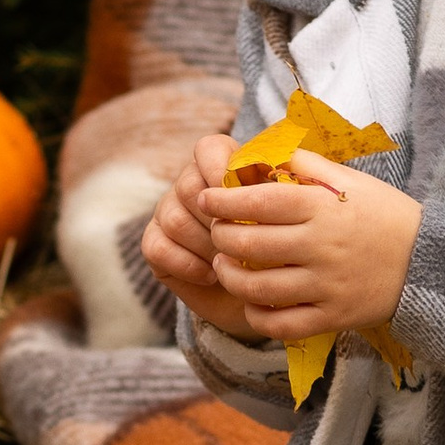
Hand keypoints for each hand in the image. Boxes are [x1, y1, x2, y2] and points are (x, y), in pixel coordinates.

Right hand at [141, 134, 269, 344]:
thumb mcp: (288, 221)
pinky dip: (186, 264)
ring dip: (205, 245)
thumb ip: (281, 192)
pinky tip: (210, 275)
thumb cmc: (278, 252)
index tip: (240, 197)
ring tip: (230, 262)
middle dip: (217, 219)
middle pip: (189, 186)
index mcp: (222, 168)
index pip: (209, 148)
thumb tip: (287, 170)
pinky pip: (157, 246)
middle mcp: (191, 186)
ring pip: (174, 217)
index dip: (220, 168)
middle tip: (243, 241)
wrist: (260, 296)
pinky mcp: (156, 244)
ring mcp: (169, 213)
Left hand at [207, 156, 421, 344]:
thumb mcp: (350, 180)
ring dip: (230, 277)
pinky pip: (280, 324)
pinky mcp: (333, 317)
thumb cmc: (383, 215)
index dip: (224, 200)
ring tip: (223, 266)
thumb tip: (260, 152)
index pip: (259, 201)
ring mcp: (327, 286)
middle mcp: (322, 246)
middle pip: (249, 245)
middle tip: (216, 232)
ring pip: (257, 288)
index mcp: (324, 207)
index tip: (205, 198)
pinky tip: (251, 302)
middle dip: (221, 237)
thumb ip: (304, 165)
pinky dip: (256, 315)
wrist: (429, 263)